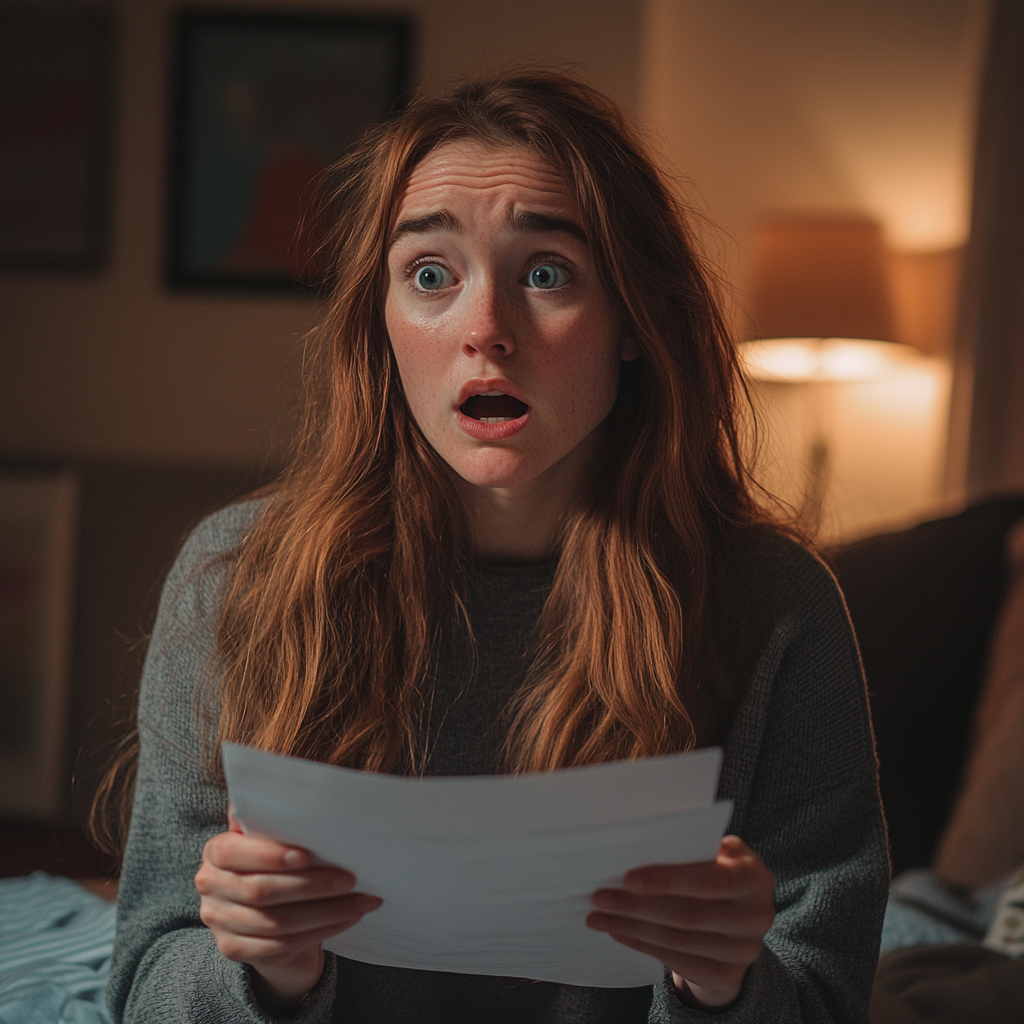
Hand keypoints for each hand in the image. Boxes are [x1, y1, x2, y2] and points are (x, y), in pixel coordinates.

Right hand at [195, 810, 381, 1013]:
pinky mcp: (234, 949)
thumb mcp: (276, 841)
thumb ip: (278, 822)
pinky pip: (281, 946)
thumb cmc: (281, 865)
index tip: (308, 855)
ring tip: (362, 901)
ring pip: (276, 922)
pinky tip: (348, 920)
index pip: (234, 853)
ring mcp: (219, 922)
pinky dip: (320, 932)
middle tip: (350, 878)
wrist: (273, 916)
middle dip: (311, 884)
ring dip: (326, 911)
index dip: (270, 855)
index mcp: (216, 852)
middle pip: (260, 891)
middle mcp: (210, 886)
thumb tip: (301, 794)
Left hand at [587, 835, 774, 1009]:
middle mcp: (757, 917)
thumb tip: (645, 839)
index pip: (710, 880)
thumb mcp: (717, 853)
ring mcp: (744, 951)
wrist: (740, 919)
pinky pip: (677, 961)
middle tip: (600, 897)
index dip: (668, 880)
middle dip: (638, 906)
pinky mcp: (727, 975)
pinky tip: (618, 931)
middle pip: (688, 915)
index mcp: (755, 878)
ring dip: (632, 926)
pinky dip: (642, 944)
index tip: (627, 878)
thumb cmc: (718, 871)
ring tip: (599, 915)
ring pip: (677, 940)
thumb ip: (693, 847)